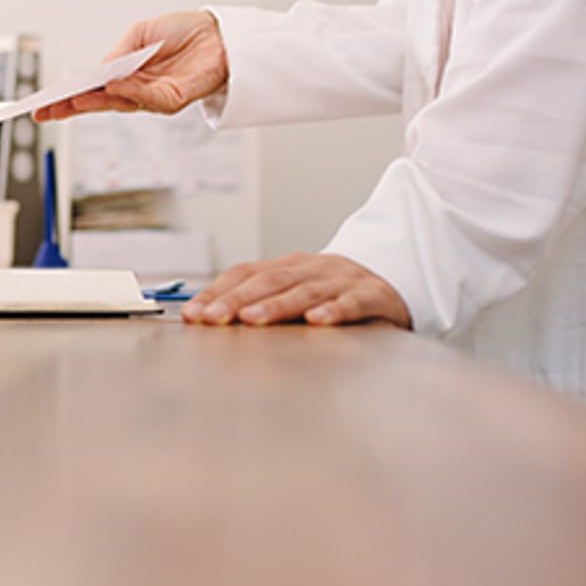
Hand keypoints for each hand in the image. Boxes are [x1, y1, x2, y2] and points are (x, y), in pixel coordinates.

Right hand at [33, 10, 228, 121]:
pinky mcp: (174, 99)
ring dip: (95, 101)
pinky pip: (149, 99)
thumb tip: (97, 72)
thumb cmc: (182, 32)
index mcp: (126, 75)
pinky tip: (114, 86)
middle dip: (70, 108)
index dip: (67, 98)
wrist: (219, 33)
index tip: (42, 105)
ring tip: (73, 98)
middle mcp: (137, 91)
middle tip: (46, 113)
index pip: (91, 90)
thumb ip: (118, 55)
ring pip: (119, 103)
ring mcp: (154, 98)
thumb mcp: (140, 35)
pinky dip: (130, 93)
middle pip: (98, 103)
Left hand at [180, 253, 411, 328]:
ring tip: (252, 318)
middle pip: (270, 280)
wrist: (392, 283)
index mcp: (287, 266)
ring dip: (276, 305)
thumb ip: (258, 302)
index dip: (218, 291)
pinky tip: (317, 320)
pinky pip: (352, 302)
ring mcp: (342, 280)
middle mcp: (311, 269)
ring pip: (305, 291)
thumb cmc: (332, 293)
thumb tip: (206, 318)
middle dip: (237, 299)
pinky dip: (334, 310)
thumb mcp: (294, 291)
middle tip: (214, 317)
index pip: (245, 273)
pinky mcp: (373, 296)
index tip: (193, 313)